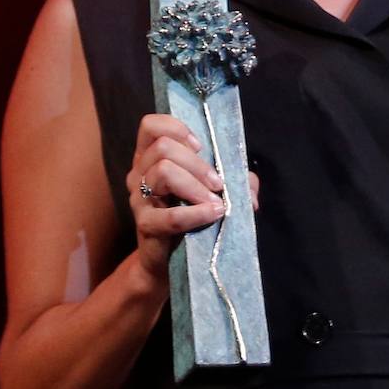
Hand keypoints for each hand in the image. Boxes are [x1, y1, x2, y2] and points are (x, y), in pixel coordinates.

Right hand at [126, 114, 260, 282]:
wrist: (175, 262)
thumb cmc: (194, 217)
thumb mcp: (215, 191)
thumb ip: (236, 181)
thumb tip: (249, 189)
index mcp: (150, 157)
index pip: (151, 126)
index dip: (176, 128)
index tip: (200, 146)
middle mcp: (139, 173)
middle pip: (163, 147)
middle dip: (197, 163)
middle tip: (218, 184)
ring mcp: (138, 199)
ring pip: (162, 171)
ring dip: (196, 185)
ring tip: (216, 202)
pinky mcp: (145, 225)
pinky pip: (170, 215)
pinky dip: (196, 213)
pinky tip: (214, 214)